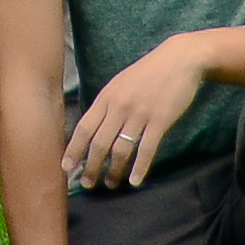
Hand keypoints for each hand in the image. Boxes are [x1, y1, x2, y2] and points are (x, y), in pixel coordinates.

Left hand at [63, 45, 204, 192]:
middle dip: (90, 167)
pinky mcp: (160, 120)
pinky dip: (139, 167)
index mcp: (107, 97)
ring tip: (110, 184)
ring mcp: (140, 114)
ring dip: (113, 171)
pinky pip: (146, 149)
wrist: (180, 59)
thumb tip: (93, 129)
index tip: (65, 167)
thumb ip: (107, 104)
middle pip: (99, 143)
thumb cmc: (148, 73)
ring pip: (121, 149)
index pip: (84, 128)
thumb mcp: (120, 83)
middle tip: (86, 184)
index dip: (73, 150)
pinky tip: (135, 180)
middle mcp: (120, 106)